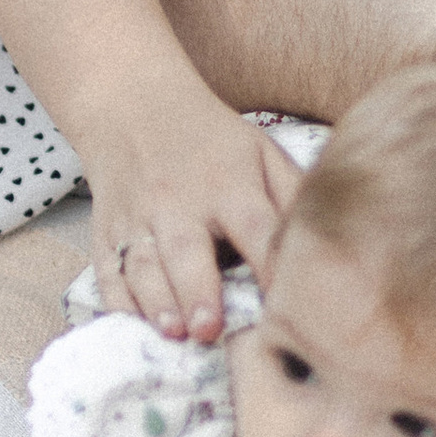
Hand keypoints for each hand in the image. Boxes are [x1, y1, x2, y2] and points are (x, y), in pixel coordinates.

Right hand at [80, 73, 300, 345]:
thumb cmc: (211, 140)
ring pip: (143, 265)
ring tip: (174, 332)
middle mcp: (179, 203)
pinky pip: (108, 272)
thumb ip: (292, 195)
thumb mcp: (259, 151)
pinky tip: (132, 325)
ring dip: (157, 301)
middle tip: (210, 329)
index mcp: (228, 185)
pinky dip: (118, 302)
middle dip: (197, 290)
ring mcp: (137, 219)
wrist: (134, 104)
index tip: (285, 303)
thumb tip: (329, 240)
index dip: (271, 264)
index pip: (254, 226)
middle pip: (187, 250)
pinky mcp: (106, 233)